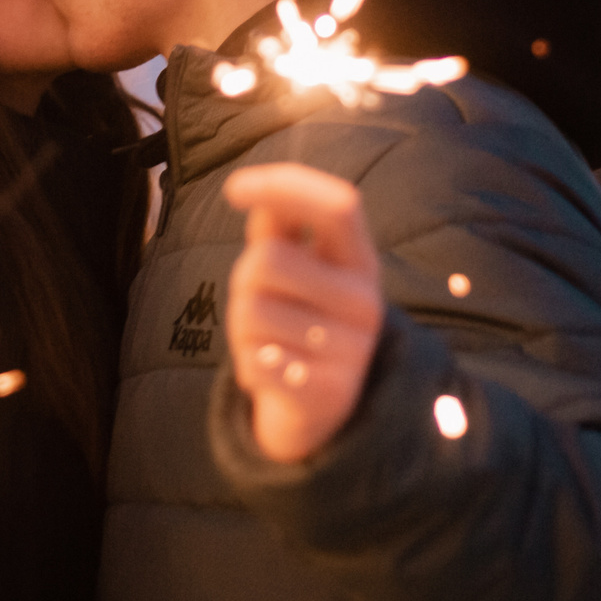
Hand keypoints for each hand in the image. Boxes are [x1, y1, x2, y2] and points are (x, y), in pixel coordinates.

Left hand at [222, 163, 384, 462]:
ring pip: (250, 311)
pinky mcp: (326, 393)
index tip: (234, 188)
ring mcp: (350, 351)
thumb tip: (254, 190)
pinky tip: (268, 370)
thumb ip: (279, 229)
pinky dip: (248, 363)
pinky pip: (258, 360)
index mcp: (361, 263)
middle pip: (268, 260)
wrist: (321, 414)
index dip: (285, 186)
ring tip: (266, 342)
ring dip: (240, 328)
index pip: (339, 206)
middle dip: (242, 279)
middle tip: (259, 304)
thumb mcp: (298, 272)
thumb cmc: (298, 323)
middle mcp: (365, 303)